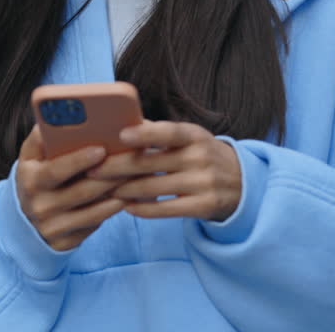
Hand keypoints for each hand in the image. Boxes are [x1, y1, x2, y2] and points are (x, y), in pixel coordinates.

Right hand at [15, 124, 127, 250]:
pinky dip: (112, 211)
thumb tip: (57, 117)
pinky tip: (127, 198)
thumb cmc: (36, 177)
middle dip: (110, 175)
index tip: (102, 148)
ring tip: (136, 178)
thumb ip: (41, 138)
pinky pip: (94, 226)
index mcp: (30, 179)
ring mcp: (52, 227)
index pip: (57, 169)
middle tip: (133, 161)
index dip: (79, 159)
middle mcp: (39, 205)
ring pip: (93, 211)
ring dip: (117, 194)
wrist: (24, 220)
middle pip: (82, 191)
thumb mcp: (30, 158)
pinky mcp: (64, 243)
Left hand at [88, 121, 241, 221]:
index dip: (145, 133)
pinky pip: (165, 209)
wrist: (243, 183)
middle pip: (150, 163)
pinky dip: (142, 208)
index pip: (169, 132)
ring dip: (123, 189)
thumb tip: (121, 124)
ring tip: (101, 189)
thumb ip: (159, 133)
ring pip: (152, 188)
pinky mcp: (203, 206)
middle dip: (116, 167)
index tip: (120, 135)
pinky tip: (126, 206)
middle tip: (91, 170)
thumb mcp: (190, 138)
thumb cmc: (202, 154)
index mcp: (194, 136)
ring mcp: (203, 184)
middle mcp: (200, 158)